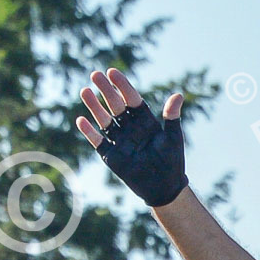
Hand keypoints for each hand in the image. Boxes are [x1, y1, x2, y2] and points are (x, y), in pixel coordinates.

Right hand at [77, 67, 187, 208]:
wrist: (165, 187)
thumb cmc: (172, 161)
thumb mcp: (173, 138)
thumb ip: (172, 117)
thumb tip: (178, 95)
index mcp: (144, 121)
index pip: (131, 99)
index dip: (122, 86)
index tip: (112, 72)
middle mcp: (130, 128)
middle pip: (115, 105)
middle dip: (105, 90)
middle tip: (95, 75)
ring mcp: (120, 141)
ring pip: (104, 120)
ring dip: (94, 106)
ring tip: (85, 91)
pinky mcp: (111, 155)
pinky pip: (99, 141)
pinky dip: (90, 132)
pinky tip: (81, 120)